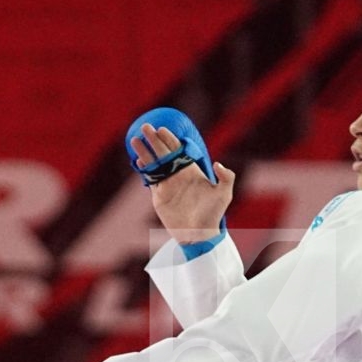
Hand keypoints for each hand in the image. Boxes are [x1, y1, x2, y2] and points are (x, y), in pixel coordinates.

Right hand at [132, 123, 234, 245]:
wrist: (199, 234)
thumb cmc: (213, 214)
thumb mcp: (224, 194)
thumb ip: (226, 177)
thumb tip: (219, 163)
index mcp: (191, 170)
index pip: (179, 150)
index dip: (170, 139)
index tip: (162, 129)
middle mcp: (178, 175)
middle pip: (163, 153)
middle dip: (154, 139)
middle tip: (145, 127)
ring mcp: (167, 185)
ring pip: (154, 164)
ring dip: (144, 152)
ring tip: (135, 139)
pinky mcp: (159, 197)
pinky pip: (150, 180)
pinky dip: (145, 170)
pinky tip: (139, 161)